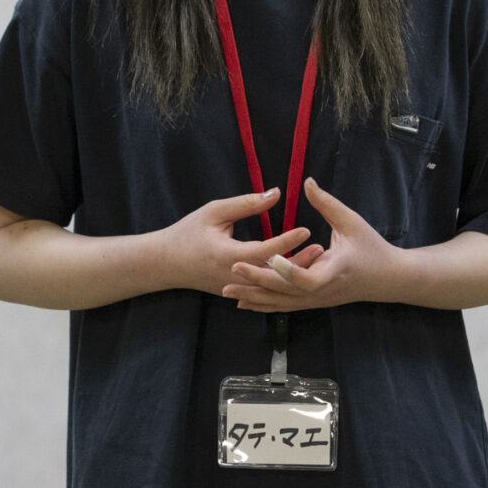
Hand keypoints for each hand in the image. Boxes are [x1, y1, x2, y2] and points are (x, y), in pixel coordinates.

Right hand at [159, 188, 311, 294]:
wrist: (166, 264)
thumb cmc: (188, 233)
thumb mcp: (214, 212)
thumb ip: (246, 203)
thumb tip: (276, 193)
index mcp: (227, 255)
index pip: (264, 250)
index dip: (286, 240)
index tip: (306, 229)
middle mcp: (234, 276)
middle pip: (273, 273)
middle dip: (299, 261)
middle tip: (320, 249)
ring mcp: (235, 289)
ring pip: (271, 285)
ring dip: (294, 273)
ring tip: (315, 260)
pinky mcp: (236, 293)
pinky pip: (263, 290)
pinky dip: (281, 283)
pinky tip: (299, 273)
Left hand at [221, 178, 402, 311]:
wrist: (387, 279)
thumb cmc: (372, 247)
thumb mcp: (352, 221)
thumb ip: (326, 203)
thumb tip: (307, 181)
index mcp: (335, 269)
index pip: (308, 278)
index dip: (288, 270)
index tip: (268, 258)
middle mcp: (323, 290)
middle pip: (287, 292)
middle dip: (258, 282)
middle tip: (232, 270)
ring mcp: (317, 300)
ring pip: (282, 303)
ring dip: (256, 297)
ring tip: (229, 291)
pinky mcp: (313, 302)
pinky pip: (285, 306)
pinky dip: (265, 304)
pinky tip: (245, 302)